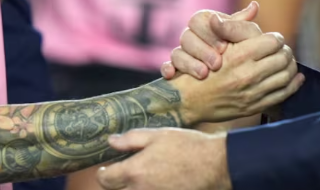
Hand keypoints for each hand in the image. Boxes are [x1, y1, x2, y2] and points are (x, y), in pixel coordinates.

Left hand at [96, 129, 230, 189]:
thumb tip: (111, 141)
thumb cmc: (187, 147)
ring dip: (131, 187)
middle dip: (116, 183)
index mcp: (134, 172)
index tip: (107, 168)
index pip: (105, 180)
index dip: (104, 173)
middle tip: (124, 172)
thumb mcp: (157, 135)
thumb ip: (130, 140)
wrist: (214, 165)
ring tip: (141, 177)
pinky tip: (154, 182)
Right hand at [162, 2, 261, 79]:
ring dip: (188, 63)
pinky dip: (167, 69)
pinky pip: (166, 66)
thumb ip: (244, 25)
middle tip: (217, 64)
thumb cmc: (244, 52)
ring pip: (177, 52)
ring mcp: (183, 52)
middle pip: (186, 36)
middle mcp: (192, 36)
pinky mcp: (176, 69)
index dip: (209, 33)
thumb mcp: (247, 38)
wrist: (240, 78)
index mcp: (205, 22)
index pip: (197, 20)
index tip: (224, 47)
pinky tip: (172, 75)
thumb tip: (254, 6)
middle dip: (201, 50)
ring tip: (204, 74)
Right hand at [170, 25, 297, 124]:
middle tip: (284, 49)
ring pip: (286, 76)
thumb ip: (237, 25)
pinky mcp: (255, 106)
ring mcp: (253, 92)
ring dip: (291, 66)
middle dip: (286, 51)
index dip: (276, 38)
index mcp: (240, 55)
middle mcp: (249, 74)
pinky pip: (283, 94)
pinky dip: (293, 85)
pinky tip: (296, 78)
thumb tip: (255, 6)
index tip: (275, 38)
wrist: (190, 99)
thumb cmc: (201, 66)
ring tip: (288, 62)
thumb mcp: (215, 42)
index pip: (273, 41)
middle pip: (283, 58)